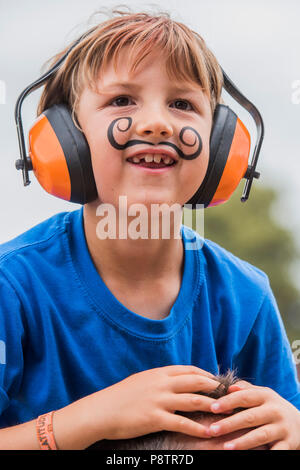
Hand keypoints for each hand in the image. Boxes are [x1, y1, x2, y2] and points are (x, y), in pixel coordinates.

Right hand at [86, 365, 219, 440]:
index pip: (189, 370)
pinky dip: (198, 427)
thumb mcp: (141, 381)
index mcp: (159, 373)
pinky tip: (208, 432)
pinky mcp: (155, 418)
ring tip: (226, 412)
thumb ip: (159, 379)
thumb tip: (174, 380)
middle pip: (196, 381)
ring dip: (212, 406)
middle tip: (229, 395)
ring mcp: (159, 400)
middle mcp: (162, 383)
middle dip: (215, 388)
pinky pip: (182, 422)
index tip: (218, 381)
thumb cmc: (120, 397)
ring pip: (193, 400)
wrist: (101, 411)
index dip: (206, 375)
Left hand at [206, 380, 299, 449]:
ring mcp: (282, 428)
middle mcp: (274, 411)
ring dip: (242, 442)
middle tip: (212, 430)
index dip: (228, 402)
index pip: (244, 397)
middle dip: (229, 424)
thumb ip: (245, 390)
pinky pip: (275, 452)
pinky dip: (264, 455)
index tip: (212, 408)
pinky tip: (248, 458)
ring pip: (260, 435)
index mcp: (266, 396)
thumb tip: (229, 387)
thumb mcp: (263, 395)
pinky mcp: (289, 444)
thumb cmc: (272, 408)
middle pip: (249, 417)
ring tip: (226, 447)